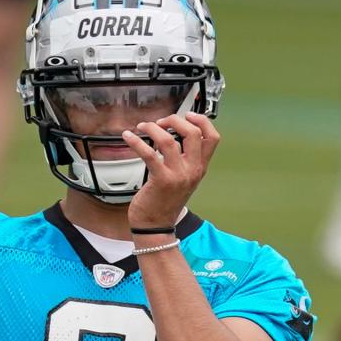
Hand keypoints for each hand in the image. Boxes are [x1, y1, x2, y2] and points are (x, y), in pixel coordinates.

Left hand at [121, 112, 220, 228]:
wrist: (156, 226)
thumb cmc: (164, 202)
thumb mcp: (183, 180)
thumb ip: (184, 161)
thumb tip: (173, 137)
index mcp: (199, 168)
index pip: (212, 138)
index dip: (202, 121)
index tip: (188, 114)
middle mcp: (192, 170)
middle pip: (192, 133)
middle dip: (175, 120)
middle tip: (161, 122)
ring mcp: (178, 175)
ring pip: (169, 140)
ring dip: (153, 128)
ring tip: (142, 127)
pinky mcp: (161, 180)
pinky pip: (149, 154)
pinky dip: (137, 142)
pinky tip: (128, 137)